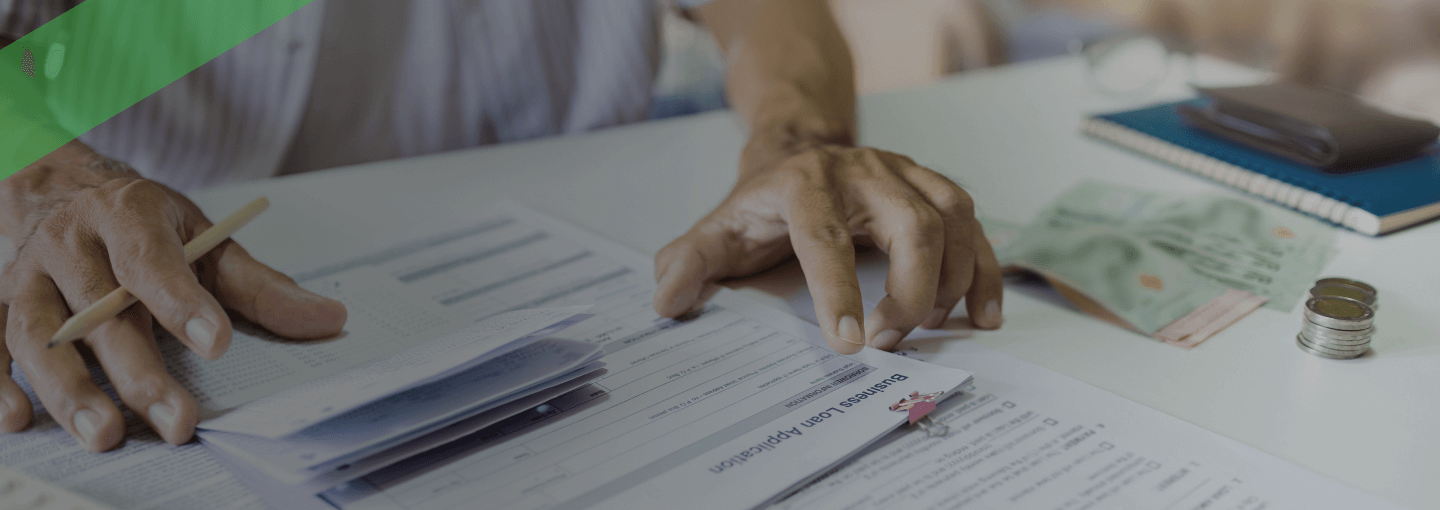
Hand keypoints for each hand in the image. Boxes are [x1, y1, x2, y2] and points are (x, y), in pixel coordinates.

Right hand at [0, 142, 346, 450]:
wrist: (64, 189)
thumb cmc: (144, 224)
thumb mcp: (207, 240)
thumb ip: (262, 287)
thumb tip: (329, 319)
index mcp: (127, 216)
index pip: (153, 261)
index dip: (183, 303)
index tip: (218, 343)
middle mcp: (71, 244)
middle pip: (101, 313)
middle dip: (139, 372)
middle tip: (175, 420)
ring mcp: (27, 275)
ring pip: (40, 335)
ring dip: (69, 389)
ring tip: (105, 433)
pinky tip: (18, 419)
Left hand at [653, 143, 1002, 353]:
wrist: (798, 150)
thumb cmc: (763, 204)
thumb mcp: (718, 231)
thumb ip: (688, 263)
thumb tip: (666, 301)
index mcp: (806, 183)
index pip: (825, 236)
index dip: (837, 291)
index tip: (849, 344)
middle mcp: (866, 171)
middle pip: (912, 224)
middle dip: (910, 290)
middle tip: (889, 340)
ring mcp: (908, 176)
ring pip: (954, 222)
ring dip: (950, 284)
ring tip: (928, 330)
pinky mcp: (937, 190)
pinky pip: (977, 229)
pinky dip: (986, 274)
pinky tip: (981, 316)